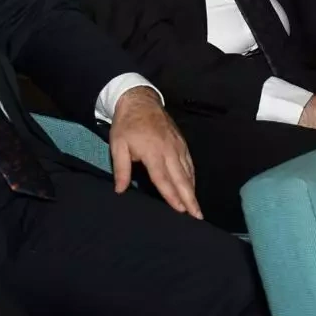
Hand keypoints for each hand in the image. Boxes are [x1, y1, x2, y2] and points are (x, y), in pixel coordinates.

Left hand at [108, 87, 201, 218]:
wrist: (140, 100)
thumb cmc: (127, 125)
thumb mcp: (117, 145)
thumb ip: (121, 169)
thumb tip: (120, 190)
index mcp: (153, 152)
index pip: (163, 178)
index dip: (172, 195)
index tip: (180, 210)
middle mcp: (169, 150)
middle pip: (181, 178)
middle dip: (190, 198)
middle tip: (198, 215)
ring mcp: (177, 145)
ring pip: (188, 171)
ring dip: (192, 190)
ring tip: (196, 207)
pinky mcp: (181, 142)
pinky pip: (189, 162)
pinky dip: (192, 176)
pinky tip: (192, 186)